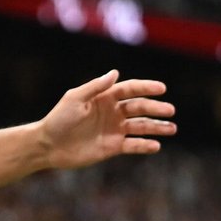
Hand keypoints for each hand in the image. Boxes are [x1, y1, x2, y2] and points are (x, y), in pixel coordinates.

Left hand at [40, 70, 174, 169]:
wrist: (48, 145)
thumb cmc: (59, 119)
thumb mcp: (75, 99)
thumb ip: (96, 87)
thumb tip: (116, 73)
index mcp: (105, 97)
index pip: (130, 89)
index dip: (146, 88)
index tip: (162, 88)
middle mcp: (113, 112)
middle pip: (139, 108)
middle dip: (156, 109)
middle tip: (170, 111)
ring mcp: (114, 130)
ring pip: (141, 126)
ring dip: (157, 127)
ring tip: (172, 128)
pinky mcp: (113, 147)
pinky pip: (133, 145)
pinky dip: (145, 145)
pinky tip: (156, 145)